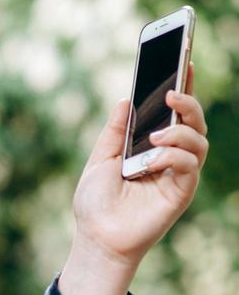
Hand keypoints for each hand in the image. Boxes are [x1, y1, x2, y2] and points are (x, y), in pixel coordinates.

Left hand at [70, 61, 206, 269]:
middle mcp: (169, 155)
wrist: (97, 236)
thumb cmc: (96, 201)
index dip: (182, 85)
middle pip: (192, 120)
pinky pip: (190, 165)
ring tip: (155, 136)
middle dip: (187, 101)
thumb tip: (126, 98)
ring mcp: (178, 172)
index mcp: (150, 144)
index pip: (171, 112)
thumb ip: (115, 130)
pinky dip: (174, 156)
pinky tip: (153, 159)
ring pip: (198, 139)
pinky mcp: (182, 190)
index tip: (185, 58)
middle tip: (172, 92)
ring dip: (179, 131)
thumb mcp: (100, 158)